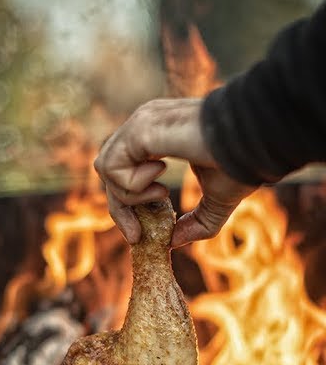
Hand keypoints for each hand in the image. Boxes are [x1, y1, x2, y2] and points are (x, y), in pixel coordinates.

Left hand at [94, 98, 256, 246]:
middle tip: (137, 236)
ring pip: (105, 168)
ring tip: (160, 194)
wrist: (259, 140)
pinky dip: (131, 183)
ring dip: (130, 194)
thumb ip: (198, 221)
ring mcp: (141, 122)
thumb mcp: (219, 199)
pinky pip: (112, 165)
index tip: (136, 236)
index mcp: (157, 135)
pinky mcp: (141, 128)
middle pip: (107, 172)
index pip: (121, 171)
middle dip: (119, 210)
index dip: (124, 206)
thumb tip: (174, 242)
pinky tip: (160, 175)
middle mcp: (144, 124)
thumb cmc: (244, 161)